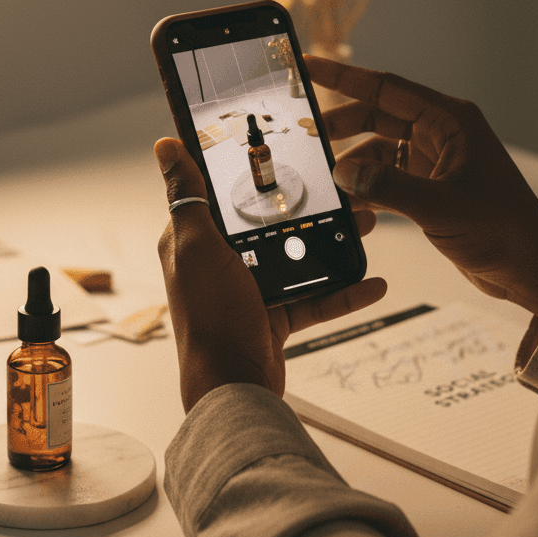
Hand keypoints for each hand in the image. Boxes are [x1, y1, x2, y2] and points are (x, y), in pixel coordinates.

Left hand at [155, 138, 386, 411]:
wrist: (233, 389)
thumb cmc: (209, 320)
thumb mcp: (197, 247)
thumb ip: (186, 197)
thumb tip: (166, 147)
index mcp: (193, 241)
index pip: (219, 194)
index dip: (247, 172)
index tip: (283, 150)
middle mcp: (218, 263)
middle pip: (267, 225)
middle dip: (306, 208)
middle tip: (340, 190)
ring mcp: (248, 291)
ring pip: (295, 257)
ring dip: (332, 243)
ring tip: (365, 227)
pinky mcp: (273, 317)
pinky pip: (313, 298)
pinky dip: (342, 293)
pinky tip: (371, 283)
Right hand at [305, 56, 537, 326]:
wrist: (531, 269)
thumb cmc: (503, 231)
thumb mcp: (442, 208)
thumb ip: (389, 188)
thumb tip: (343, 172)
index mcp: (451, 121)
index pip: (387, 87)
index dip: (343, 76)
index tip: (307, 64)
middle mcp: (441, 134)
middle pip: (376, 115)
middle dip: (340, 125)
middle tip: (303, 135)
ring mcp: (434, 161)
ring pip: (377, 150)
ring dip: (352, 165)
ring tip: (325, 181)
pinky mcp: (429, 189)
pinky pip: (385, 178)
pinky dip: (365, 187)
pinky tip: (348, 202)